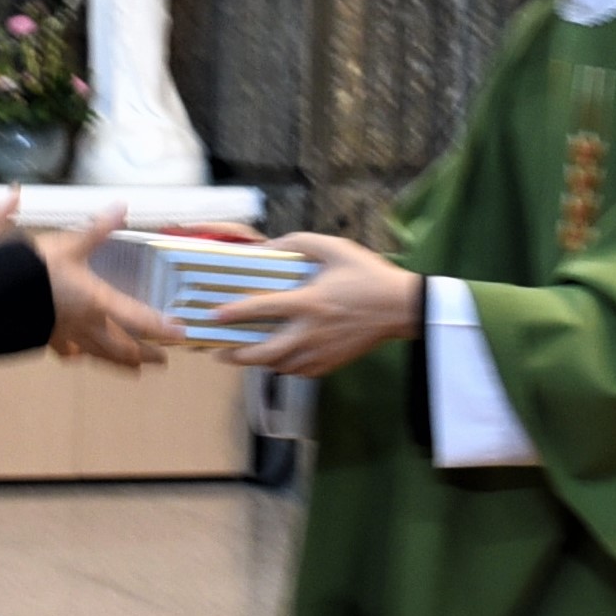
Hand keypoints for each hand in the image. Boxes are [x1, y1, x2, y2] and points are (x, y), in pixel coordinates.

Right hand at [32, 223, 180, 368]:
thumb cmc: (37, 270)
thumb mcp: (70, 245)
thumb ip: (98, 229)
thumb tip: (122, 208)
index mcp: (99, 302)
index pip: (139, 319)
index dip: (162, 328)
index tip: (180, 334)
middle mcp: (88, 324)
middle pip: (123, 346)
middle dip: (145, 354)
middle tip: (162, 361)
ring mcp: (68, 335)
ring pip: (100, 355)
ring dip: (120, 363)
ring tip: (134, 370)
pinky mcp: (48, 336)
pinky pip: (69, 351)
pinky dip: (79, 355)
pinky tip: (77, 356)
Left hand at [226, 234, 422, 377]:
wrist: (400, 307)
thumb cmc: (367, 275)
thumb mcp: (335, 248)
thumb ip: (299, 243)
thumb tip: (268, 245)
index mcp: (309, 302)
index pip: (263, 308)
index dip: (235, 313)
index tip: (215, 315)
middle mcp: (310, 331)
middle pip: (264, 352)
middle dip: (236, 355)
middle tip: (218, 352)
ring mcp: (320, 351)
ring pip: (279, 366)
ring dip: (257, 363)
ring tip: (242, 356)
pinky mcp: (330, 363)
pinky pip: (298, 372)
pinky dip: (283, 368)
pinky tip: (277, 360)